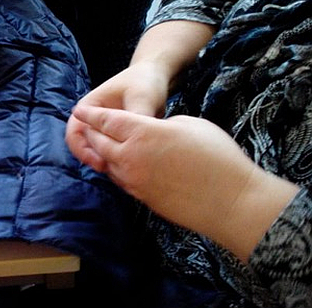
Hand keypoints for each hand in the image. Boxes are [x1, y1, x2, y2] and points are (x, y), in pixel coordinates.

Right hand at [65, 62, 170, 170]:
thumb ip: (137, 116)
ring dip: (104, 161)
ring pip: (95, 152)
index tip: (101, 162)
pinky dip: (115, 160)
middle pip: (82, 146)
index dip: (83, 150)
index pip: (75, 133)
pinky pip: (109, 152)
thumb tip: (137, 138)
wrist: (155, 79)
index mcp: (89, 107)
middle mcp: (91, 119)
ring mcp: (102, 129)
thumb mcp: (142, 97)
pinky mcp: (115, 136)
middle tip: (110, 171)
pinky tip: (129, 166)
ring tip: (121, 171)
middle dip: (93, 160)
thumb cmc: (144, 83)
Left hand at [70, 105, 298, 260]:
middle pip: (100, 142)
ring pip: (108, 164)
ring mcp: (135, 181)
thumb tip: (151, 131)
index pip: (106, 120)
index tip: (80, 110)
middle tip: (88, 126)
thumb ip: (160, 124)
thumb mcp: (188, 124)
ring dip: (103, 153)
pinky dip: (117, 170)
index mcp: (142, 132)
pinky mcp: (143, 199)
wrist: (232, 201)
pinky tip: (124, 165)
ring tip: (102, 145)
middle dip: (91, 133)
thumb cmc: (217, 157)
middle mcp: (131, 157)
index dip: (91, 114)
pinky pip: (122, 181)